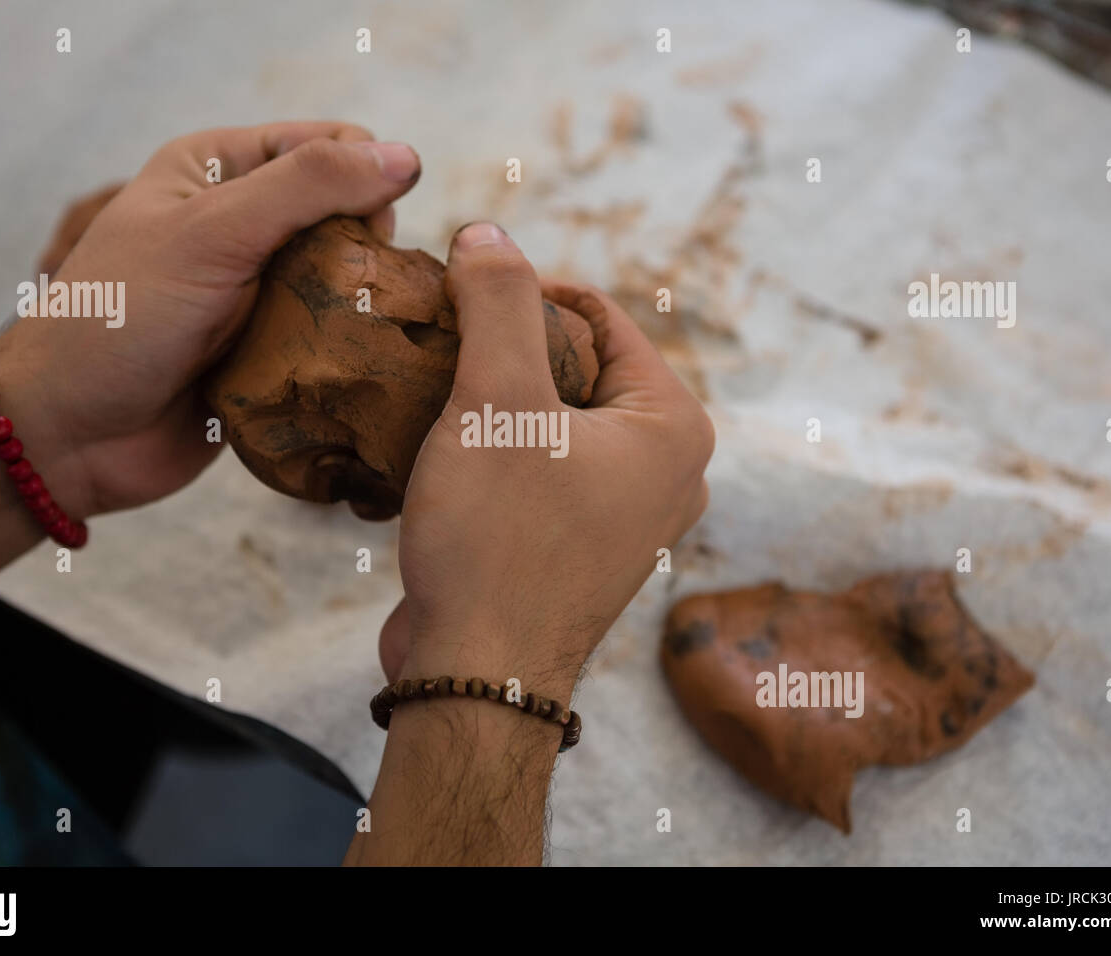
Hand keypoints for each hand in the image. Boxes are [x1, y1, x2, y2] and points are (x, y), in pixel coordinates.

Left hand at [0, 121, 419, 517]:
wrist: (71, 436)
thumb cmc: (121, 320)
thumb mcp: (212, 233)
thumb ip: (307, 188)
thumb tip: (406, 157)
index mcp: (218, 170)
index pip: (329, 146)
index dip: (364, 178)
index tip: (369, 232)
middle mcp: (241, 225)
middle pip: (347, 217)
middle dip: (367, 250)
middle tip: (349, 295)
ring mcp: (258, 293)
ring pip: (348, 283)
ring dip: (360, 307)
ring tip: (351, 338)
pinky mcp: (271, 353)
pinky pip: (334, 341)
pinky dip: (348, 352)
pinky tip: (351, 370)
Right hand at [381, 222, 713, 699]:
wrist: (478, 677)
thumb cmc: (497, 540)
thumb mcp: (496, 401)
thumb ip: (497, 304)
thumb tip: (489, 233)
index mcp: (673, 426)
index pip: (600, 315)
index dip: (525, 291)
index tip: (457, 294)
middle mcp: (667, 469)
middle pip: (581, 365)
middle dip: (508, 347)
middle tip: (442, 345)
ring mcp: (628, 513)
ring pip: (558, 419)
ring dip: (497, 399)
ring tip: (437, 395)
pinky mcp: (584, 545)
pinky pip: (546, 468)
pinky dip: (500, 450)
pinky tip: (447, 452)